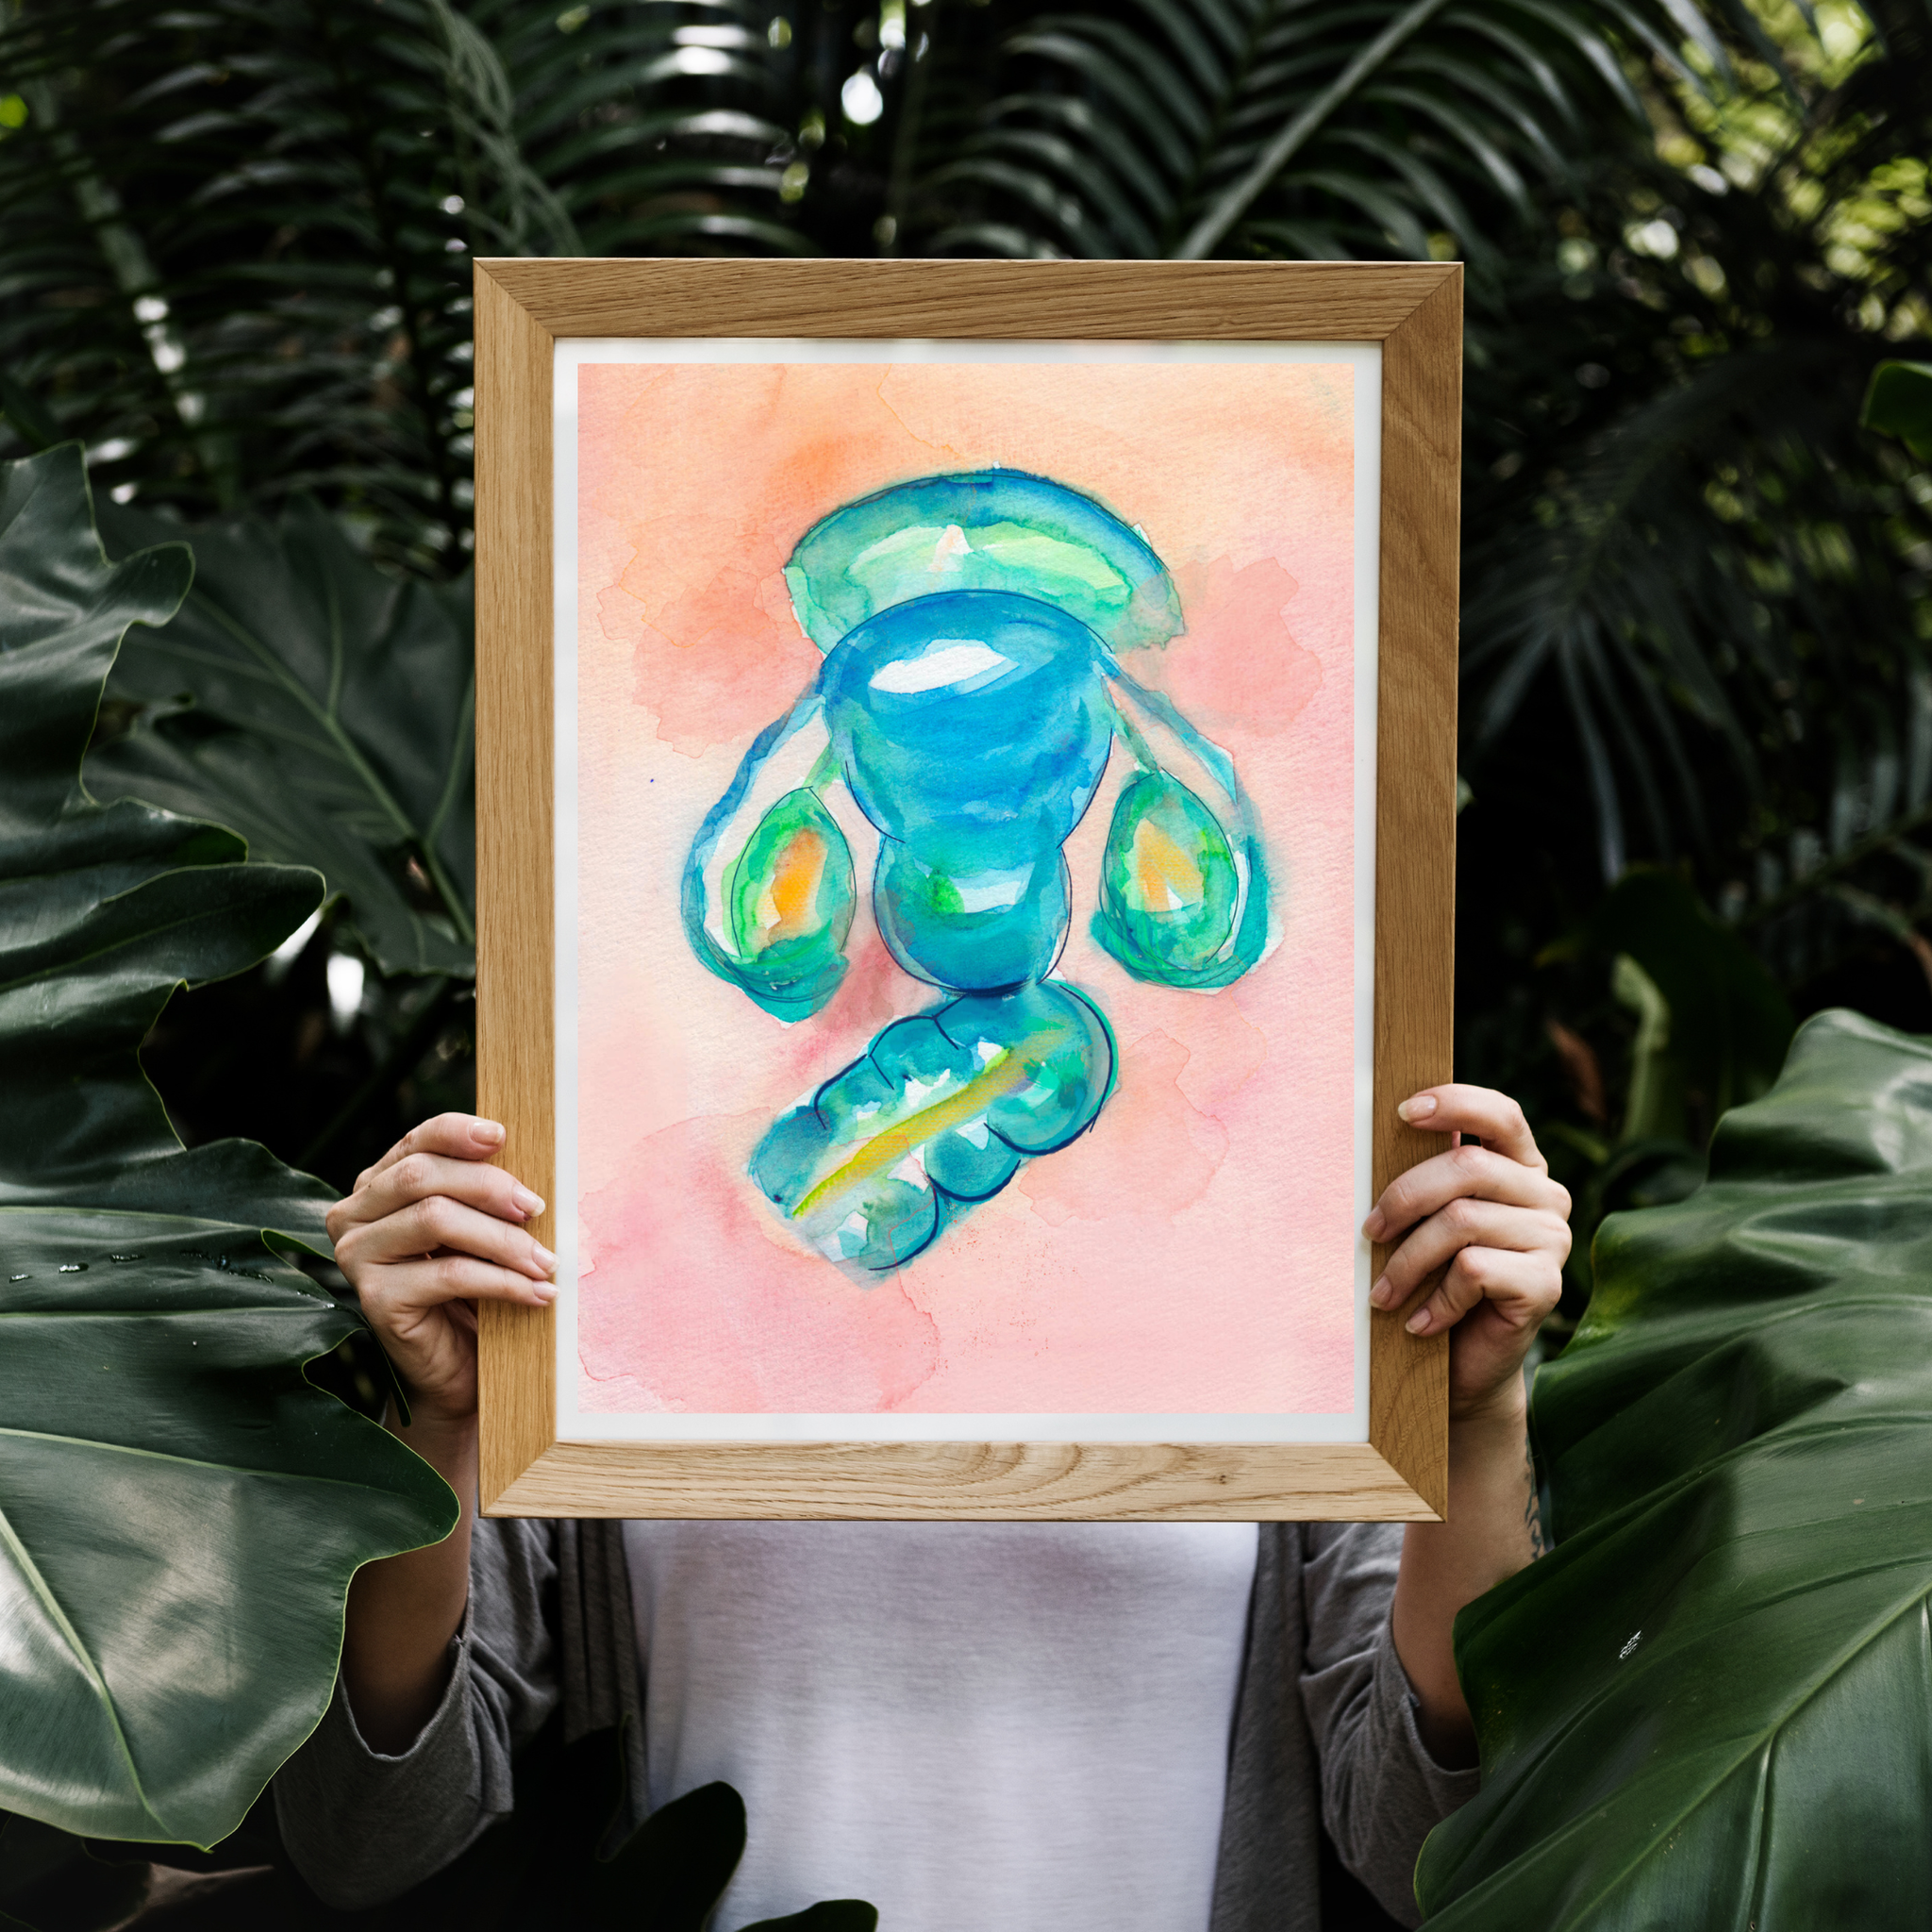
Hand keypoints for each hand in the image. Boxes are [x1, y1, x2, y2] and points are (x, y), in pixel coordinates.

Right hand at [326, 1113, 555, 1427]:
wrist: (459, 1368)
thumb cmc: (473, 1290)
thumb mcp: (478, 1230)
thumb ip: (484, 1193)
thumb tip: (534, 1164)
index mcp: (378, 1185)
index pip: (417, 1141)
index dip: (459, 1132)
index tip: (504, 1136)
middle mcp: (354, 1215)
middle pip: (423, 1176)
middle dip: (490, 1186)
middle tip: (539, 1209)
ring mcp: (357, 1256)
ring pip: (435, 1219)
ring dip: (504, 1239)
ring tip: (547, 1261)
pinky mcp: (374, 1298)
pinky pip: (448, 1274)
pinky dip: (503, 1281)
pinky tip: (537, 1292)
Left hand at [1364, 1085, 1569, 1424]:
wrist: (1462, 1368)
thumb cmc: (1433, 1283)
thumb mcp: (1425, 1224)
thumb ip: (1421, 1183)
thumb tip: (1366, 1139)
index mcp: (1518, 1168)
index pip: (1501, 1114)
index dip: (1455, 1103)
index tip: (1401, 1111)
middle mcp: (1545, 1197)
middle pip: (1468, 1167)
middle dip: (1403, 1198)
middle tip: (1367, 1233)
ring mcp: (1553, 1239)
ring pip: (1462, 1221)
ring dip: (1407, 1260)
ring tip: (1382, 1294)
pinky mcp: (1547, 1284)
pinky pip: (1474, 1269)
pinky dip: (1436, 1298)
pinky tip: (1421, 1322)